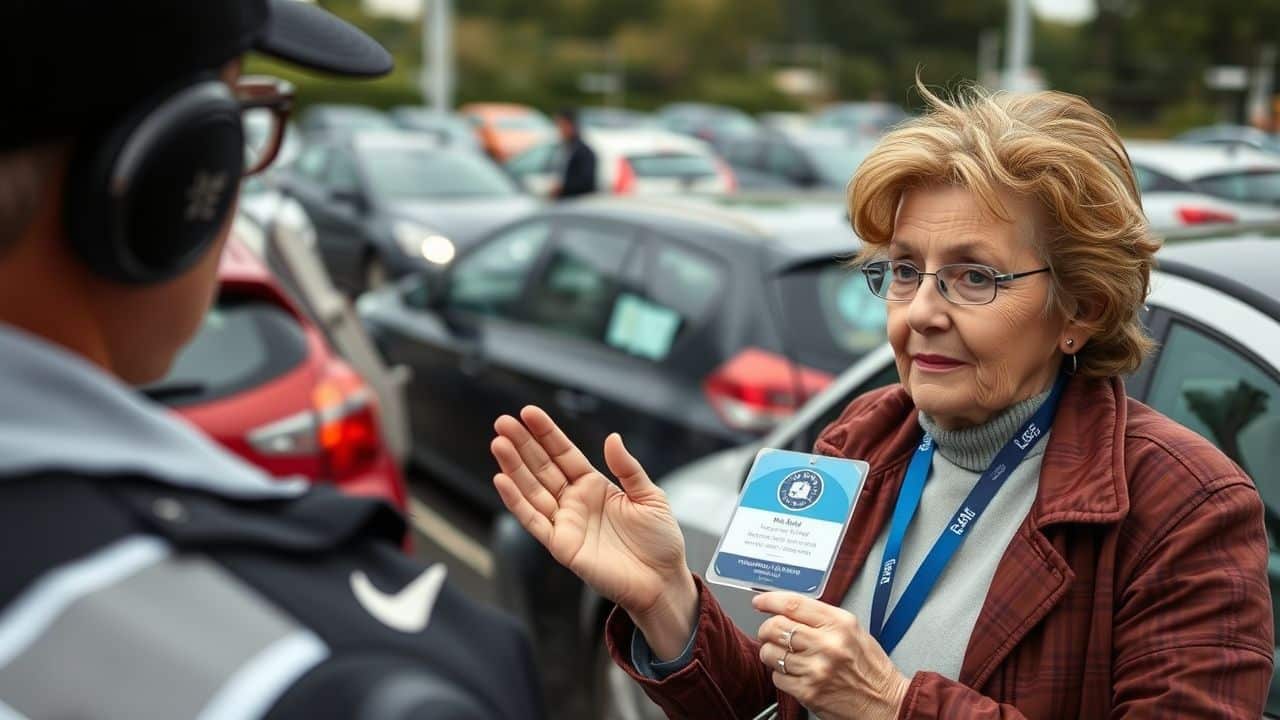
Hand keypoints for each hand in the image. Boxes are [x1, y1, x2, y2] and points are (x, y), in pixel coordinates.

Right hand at [491, 406, 697, 654]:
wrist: (662, 580)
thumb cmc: (659, 541)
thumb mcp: (650, 496)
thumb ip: (628, 468)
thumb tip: (612, 437)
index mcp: (594, 485)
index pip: (564, 453)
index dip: (546, 434)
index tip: (528, 413)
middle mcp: (575, 501)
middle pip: (542, 467)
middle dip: (522, 444)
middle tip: (503, 422)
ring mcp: (565, 523)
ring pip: (532, 490)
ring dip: (514, 467)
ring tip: (499, 443)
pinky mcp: (561, 546)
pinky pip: (533, 520)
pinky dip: (516, 501)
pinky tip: (502, 480)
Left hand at [753, 592, 909, 719]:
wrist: (887, 703)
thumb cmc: (871, 668)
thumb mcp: (853, 630)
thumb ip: (822, 618)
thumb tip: (787, 609)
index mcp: (839, 623)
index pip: (793, 604)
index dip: (770, 600)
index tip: (760, 601)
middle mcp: (827, 644)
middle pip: (775, 627)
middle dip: (766, 629)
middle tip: (770, 633)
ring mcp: (816, 669)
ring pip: (770, 653)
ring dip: (771, 654)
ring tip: (785, 656)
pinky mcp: (808, 692)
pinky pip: (777, 678)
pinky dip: (780, 676)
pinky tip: (795, 675)